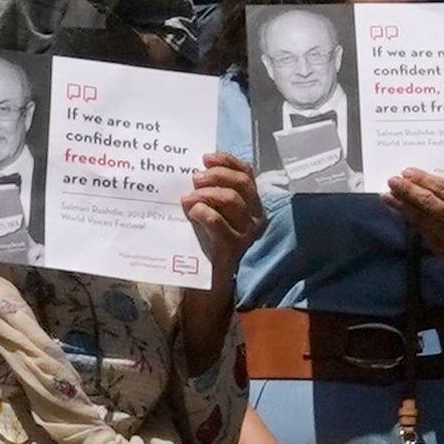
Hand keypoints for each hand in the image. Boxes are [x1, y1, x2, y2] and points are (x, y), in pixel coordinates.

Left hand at [183, 151, 268, 281]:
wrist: (208, 285)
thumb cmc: (208, 244)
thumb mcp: (212, 213)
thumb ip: (210, 193)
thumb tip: (195, 170)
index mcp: (251, 204)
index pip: (247, 173)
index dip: (227, 160)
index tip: (205, 158)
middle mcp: (255, 217)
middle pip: (241, 182)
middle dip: (215, 175)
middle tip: (194, 179)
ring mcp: (246, 233)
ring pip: (230, 199)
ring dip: (205, 193)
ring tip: (188, 198)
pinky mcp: (232, 247)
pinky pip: (217, 221)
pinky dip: (202, 211)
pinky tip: (192, 212)